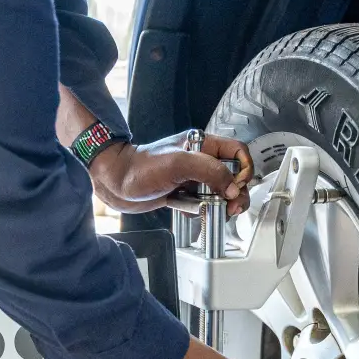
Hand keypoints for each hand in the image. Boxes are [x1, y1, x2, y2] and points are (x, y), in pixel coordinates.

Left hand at [56, 86, 252, 215]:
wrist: (114, 181)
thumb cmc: (138, 168)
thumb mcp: (178, 164)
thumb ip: (210, 171)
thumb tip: (233, 187)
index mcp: (202, 145)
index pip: (238, 152)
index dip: (244, 170)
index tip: (237, 186)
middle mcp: (200, 161)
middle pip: (233, 176)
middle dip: (236, 193)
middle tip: (231, 206)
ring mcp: (192, 178)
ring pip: (220, 193)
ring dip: (221, 205)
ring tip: (214, 212)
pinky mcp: (183, 193)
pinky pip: (203, 204)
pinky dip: (204, 211)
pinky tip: (194, 213)